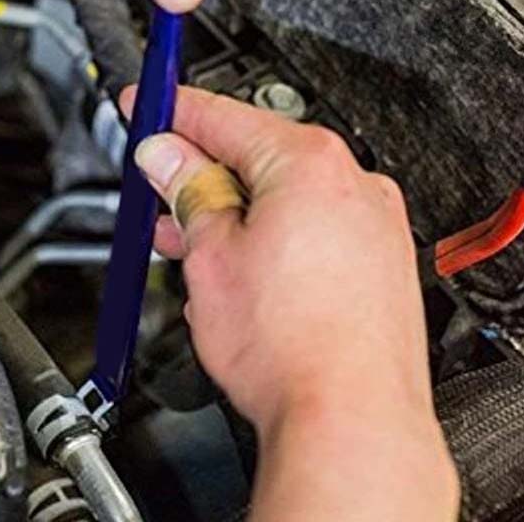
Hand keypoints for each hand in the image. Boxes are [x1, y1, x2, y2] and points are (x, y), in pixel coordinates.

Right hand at [121, 86, 458, 520]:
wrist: (349, 420)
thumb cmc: (289, 346)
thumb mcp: (210, 255)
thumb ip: (186, 192)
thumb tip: (167, 159)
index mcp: (308, 164)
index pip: (222, 115)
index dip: (170, 110)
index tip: (145, 104)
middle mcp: (352, 184)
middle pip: (254, 155)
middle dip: (199, 171)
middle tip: (157, 183)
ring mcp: (373, 224)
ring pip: (281, 196)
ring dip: (230, 209)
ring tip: (186, 236)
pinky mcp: (378, 263)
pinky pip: (311, 227)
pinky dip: (269, 234)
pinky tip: (236, 261)